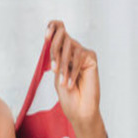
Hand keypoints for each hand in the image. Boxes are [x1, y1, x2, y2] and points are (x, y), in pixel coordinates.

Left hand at [47, 21, 107, 137]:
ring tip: (63, 82)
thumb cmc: (67, 96)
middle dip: (55, 51)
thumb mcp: (56, 73)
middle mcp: (73, 51)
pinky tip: (71, 83)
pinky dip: (73, 70)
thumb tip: (52, 38)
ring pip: (70, 46)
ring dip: (64, 66)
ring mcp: (83, 54)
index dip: (52, 27)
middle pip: (63, 36)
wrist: (79, 110)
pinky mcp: (91, 58)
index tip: (45, 36)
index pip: (59, 29)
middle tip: (54, 69)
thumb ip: (55, 56)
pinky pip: (79, 55)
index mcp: (62, 53)